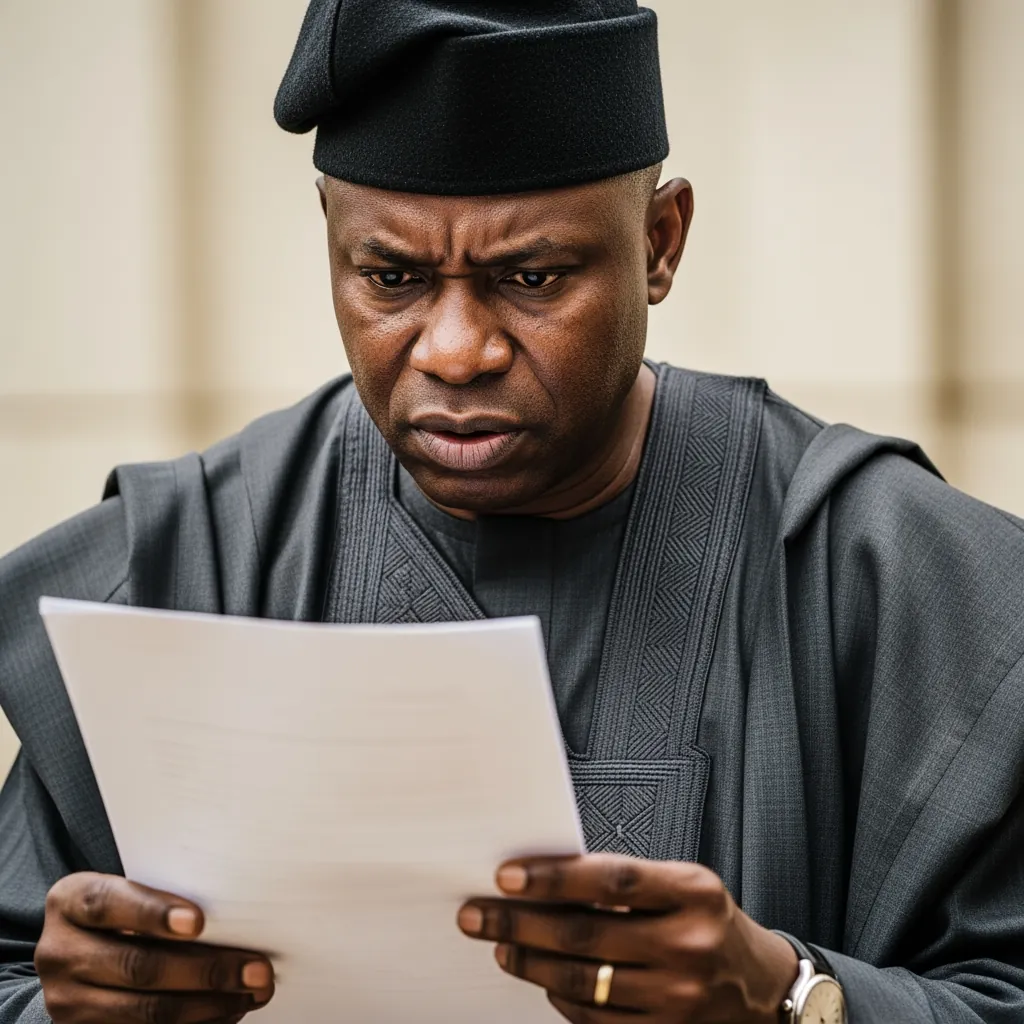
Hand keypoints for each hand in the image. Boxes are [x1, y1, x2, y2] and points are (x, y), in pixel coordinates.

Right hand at [35, 872, 273, 1023]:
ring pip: (145, 1010)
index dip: (152, 913)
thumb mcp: (129, 890)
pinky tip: (226, 1014)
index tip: (199, 922)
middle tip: (257, 969)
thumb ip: (164, 895)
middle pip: (137, 965)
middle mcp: (60, 953)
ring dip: (208, 1005)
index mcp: (70, 901)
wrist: (79, 953)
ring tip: (251, 993)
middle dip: (206, 970)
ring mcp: (66, 1003)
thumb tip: (237, 912)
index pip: (107, 904)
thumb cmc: (126, 909)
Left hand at [458, 854, 798, 1022]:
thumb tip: (546, 881)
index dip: (554, 877)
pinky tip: (542, 978)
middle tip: (477, 914)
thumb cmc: (711, 925)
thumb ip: (626, 883)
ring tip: (501, 945)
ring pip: (581, 983)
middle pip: (585, 936)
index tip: (508, 876)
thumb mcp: (684, 886)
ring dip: (529, 962)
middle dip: (519, 924)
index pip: (611, 880)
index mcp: (693, 893)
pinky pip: (595, 1021)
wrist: (764, 991)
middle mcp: (688, 946)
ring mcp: (678, 999)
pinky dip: (560, 998)